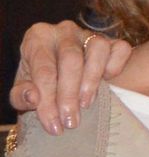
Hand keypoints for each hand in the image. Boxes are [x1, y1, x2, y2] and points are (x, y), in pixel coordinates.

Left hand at [10, 23, 129, 135]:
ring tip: (86, 104)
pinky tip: (107, 82)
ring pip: (97, 49)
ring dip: (92, 80)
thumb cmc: (40, 82)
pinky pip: (120, 49)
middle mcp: (64, 31)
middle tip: (71, 121)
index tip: (53, 125)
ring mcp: (90, 34)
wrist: (61, 75)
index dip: (48, 99)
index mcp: (37, 38)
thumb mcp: (24, 89)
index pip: (44, 69)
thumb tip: (33, 97)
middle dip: (70, 94)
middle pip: (71, 59)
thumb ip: (20, 95)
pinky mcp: (112, 41)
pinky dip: (116, 65)